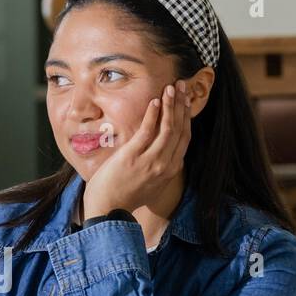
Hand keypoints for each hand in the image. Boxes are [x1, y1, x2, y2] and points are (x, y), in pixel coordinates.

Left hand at [81, 80, 192, 218]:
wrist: (108, 210)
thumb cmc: (126, 195)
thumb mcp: (152, 183)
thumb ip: (161, 166)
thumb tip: (163, 150)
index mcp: (171, 170)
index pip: (184, 138)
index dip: (187, 117)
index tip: (186, 101)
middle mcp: (165, 165)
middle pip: (179, 130)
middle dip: (182, 105)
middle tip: (181, 86)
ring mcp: (150, 161)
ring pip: (168, 128)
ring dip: (171, 105)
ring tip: (171, 88)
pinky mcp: (133, 157)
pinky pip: (147, 132)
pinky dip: (153, 115)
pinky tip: (156, 101)